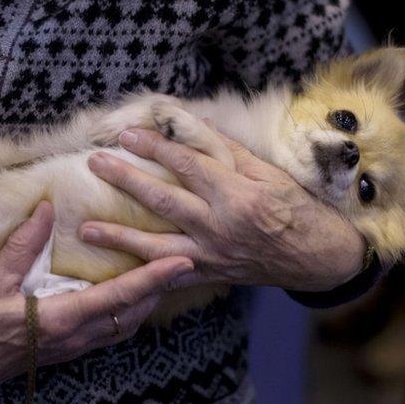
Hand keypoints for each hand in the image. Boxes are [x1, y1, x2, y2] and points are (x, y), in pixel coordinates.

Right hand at [0, 201, 192, 392]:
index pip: (119, 297)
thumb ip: (21, 245)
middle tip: (186, 261)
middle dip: (162, 288)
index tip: (183, 262)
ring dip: (149, 301)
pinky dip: (130, 311)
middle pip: (134, 313)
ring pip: (126, 325)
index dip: (153, 278)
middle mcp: (76, 336)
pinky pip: (112, 332)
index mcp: (61, 319)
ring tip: (165, 275)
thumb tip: (45, 207)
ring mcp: (75, 346)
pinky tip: (129, 295)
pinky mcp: (69, 348)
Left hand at [80, 128, 364, 291]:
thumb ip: (231, 153)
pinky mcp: (208, 274)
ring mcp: (210, 255)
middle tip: (95, 163)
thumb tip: (197, 127)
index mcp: (236, 195)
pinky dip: (142, 273)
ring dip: (119, 237)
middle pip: (162, 199)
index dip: (154, 148)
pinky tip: (116, 270)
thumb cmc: (299, 210)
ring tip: (85, 229)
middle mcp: (218, 226)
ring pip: (156, 245)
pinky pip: (169, 276)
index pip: (186, 164)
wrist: (318, 258)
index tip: (127, 135)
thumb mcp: (270, 174)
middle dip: (125, 180)